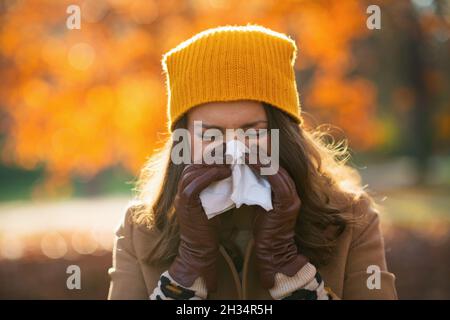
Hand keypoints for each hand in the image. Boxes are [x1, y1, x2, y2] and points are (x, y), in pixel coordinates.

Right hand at [168, 163, 231, 291]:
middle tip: (230, 152)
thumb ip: (217, 187)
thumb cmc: (209, 227)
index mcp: (187, 188)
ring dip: (213, 164)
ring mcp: (181, 196)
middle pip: (193, 164)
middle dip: (212, 157)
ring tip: (230, 161)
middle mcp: (181, 189)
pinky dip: (209, 176)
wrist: (200, 249)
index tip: (228, 151)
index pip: (196, 164)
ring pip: (193, 172)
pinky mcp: (185, 204)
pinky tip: (224, 172)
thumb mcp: (214, 202)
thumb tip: (232, 172)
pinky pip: (194, 184)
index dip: (211, 156)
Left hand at [246, 154, 308, 288]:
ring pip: (276, 169)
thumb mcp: (261, 204)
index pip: (274, 166)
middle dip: (259, 154)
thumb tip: (243, 173)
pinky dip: (262, 169)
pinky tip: (249, 162)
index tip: (244, 148)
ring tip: (244, 151)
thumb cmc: (264, 230)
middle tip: (243, 146)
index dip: (260, 156)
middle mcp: (292, 191)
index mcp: (286, 190)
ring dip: (259, 158)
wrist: (272, 251)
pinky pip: (276, 180)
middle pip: (276, 165)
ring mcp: (292, 196)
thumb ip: (258, 189)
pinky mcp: (287, 203)